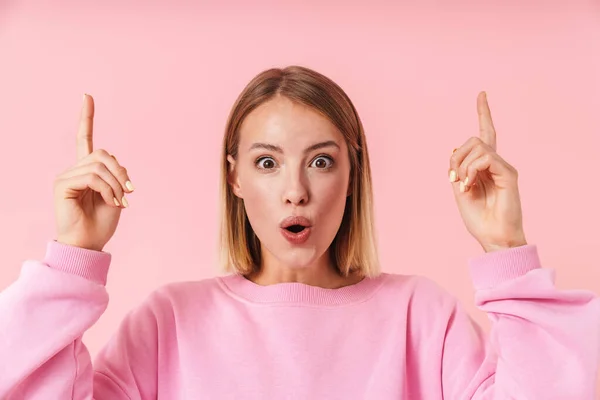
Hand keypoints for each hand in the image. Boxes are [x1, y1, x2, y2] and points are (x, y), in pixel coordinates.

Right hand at [53, 94, 133, 250]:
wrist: (90, 243)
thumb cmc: (103, 221)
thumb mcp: (117, 193)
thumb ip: (116, 173)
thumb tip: (117, 164)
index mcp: (87, 170)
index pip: (84, 138)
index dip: (86, 117)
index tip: (87, 96)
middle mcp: (74, 169)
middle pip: (104, 154)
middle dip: (121, 172)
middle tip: (128, 192)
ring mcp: (66, 176)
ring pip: (100, 165)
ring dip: (117, 184)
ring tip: (119, 201)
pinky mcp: (62, 185)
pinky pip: (93, 177)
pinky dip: (108, 189)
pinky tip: (111, 202)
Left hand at [449, 92, 526, 252]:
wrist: (493, 237)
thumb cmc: (478, 218)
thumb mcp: (459, 189)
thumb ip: (457, 169)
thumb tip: (454, 151)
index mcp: (484, 166)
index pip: (486, 133)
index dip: (483, 113)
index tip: (482, 94)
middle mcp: (496, 163)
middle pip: (474, 139)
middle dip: (456, 156)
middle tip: (454, 179)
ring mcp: (504, 167)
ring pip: (477, 146)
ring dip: (462, 165)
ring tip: (463, 185)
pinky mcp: (509, 174)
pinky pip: (485, 157)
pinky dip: (470, 170)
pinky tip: (469, 185)